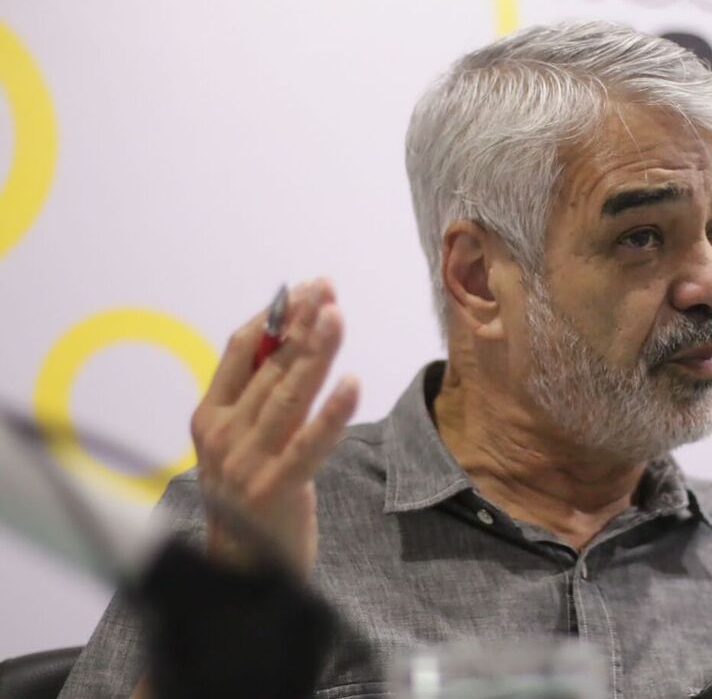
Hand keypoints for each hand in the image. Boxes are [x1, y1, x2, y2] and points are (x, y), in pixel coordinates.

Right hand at [189, 278, 359, 574]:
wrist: (240, 573)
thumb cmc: (249, 499)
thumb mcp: (243, 443)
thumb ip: (259, 398)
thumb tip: (289, 338)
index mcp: (209, 417)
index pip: (240, 352)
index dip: (274, 316)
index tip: (304, 290)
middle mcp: (222, 436)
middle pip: (268, 366)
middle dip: (300, 324)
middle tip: (326, 289)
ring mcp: (246, 463)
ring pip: (288, 396)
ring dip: (315, 353)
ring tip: (336, 316)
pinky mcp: (275, 489)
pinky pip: (308, 444)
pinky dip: (331, 413)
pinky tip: (351, 383)